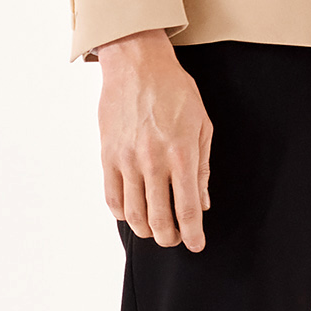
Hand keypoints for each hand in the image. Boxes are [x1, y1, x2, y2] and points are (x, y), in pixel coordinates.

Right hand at [95, 30, 212, 249]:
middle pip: (159, 219)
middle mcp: (153, 161)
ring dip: (146, 229)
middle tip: (175, 239)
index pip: (186, 209)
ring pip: (133, 213)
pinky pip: (112, 197)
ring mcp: (127, 160)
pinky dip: (122, 213)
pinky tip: (132, 213)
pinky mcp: (108, 155)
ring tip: (155, 229)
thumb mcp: (202, 126)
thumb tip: (202, 203)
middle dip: (169, 238)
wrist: (138, 65)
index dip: (192, 234)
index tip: (196, 245)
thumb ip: (202, 168)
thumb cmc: (175, 91)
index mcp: (181, 154)